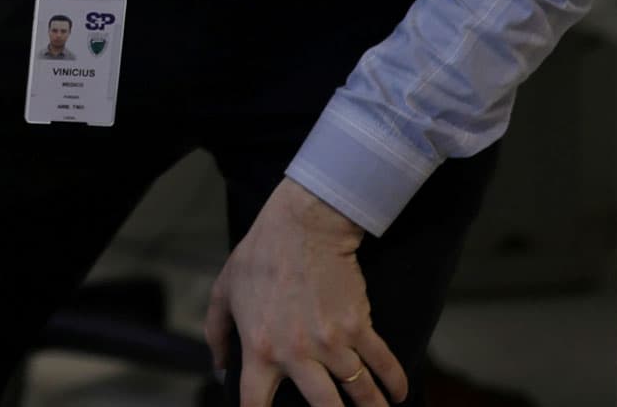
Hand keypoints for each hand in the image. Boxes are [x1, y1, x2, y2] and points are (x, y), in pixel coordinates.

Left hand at [205, 179, 406, 406]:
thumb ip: (217, 333)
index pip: (256, 403)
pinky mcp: (358, 326)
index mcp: (260, 349)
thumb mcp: (224, 292)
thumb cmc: (259, 255)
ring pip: (359, 391)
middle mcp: (297, 354)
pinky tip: (399, 394)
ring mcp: (331, 342)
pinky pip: (383, 362)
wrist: (303, 226)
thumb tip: (219, 367)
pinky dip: (395, 382)